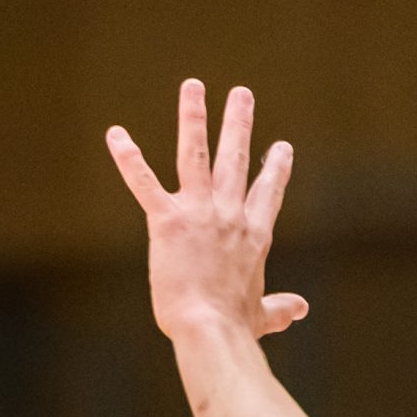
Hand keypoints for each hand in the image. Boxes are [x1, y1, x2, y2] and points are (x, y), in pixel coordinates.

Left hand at [106, 80, 307, 345]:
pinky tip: (116, 135)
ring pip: (195, 154)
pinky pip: (144, 183)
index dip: (276, 169)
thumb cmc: (234, 328)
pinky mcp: (167, 221)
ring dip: (193, 117)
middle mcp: (230, 215)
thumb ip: (279, 309)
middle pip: (237, 159)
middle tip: (241, 93)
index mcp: (254, 236)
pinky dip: (129, 159)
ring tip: (192, 86)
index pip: (268, 194)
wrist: (212, 330)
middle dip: (238, 123)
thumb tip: (300, 310)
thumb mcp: (262, 316)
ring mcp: (199, 213)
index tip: (282, 147)